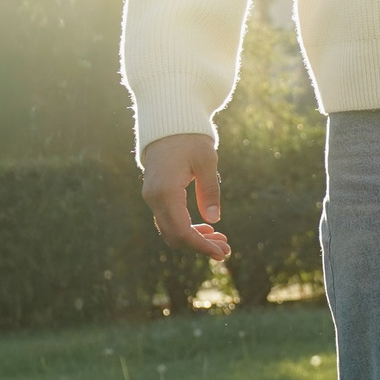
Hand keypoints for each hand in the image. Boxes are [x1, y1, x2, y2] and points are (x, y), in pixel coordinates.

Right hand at [139, 133, 230, 260]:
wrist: (169, 126)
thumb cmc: (190, 140)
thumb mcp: (207, 161)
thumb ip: (210, 190)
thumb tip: (214, 220)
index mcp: (166, 191)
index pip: (181, 230)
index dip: (201, 246)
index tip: (221, 253)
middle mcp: (154, 199)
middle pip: (174, 236)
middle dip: (200, 247)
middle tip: (226, 251)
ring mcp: (152, 199)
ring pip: (171, 230)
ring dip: (195, 239)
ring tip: (221, 241)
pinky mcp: (156, 197)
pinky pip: (169, 221)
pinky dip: (187, 229)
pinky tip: (207, 229)